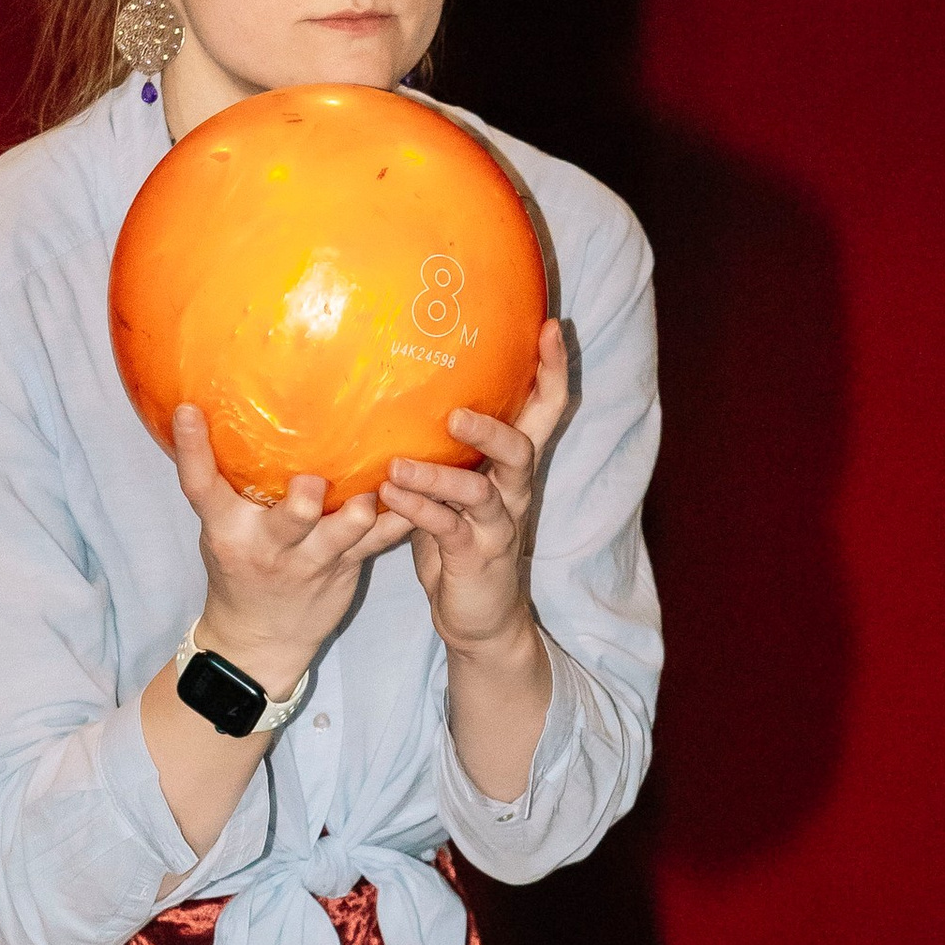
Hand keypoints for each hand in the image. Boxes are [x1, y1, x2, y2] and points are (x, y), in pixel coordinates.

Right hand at [168, 405, 412, 693]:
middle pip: (290, 518)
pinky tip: (426, 493)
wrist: (260, 640)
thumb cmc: (240, 571)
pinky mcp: (347, 567)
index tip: (189, 411)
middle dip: (306, 500)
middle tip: (315, 479)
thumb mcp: (222, 531)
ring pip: (345, 533)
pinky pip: (379, 539)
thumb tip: (218, 415)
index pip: (200, 486)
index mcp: (228, 530)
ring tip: (386, 481)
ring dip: (364, 508)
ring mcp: (312, 561)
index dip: (192, 449)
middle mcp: (269, 545)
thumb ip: (228, 487)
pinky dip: (402, 516)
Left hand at [378, 319, 569, 655]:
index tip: (550, 326)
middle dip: (492, 429)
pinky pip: (449, 530)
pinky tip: (391, 498)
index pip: (546, 410)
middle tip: (455, 415)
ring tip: (398, 467)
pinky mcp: (476, 557)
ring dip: (438, 478)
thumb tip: (411, 381)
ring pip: (480, 493)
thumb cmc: (461, 539)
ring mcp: (499, 526)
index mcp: (514, 466)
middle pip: (522, 449)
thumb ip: (448, 443)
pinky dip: (419, 512)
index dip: (554, 370)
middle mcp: (514, 491)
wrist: (480, 617)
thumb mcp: (458, 484)